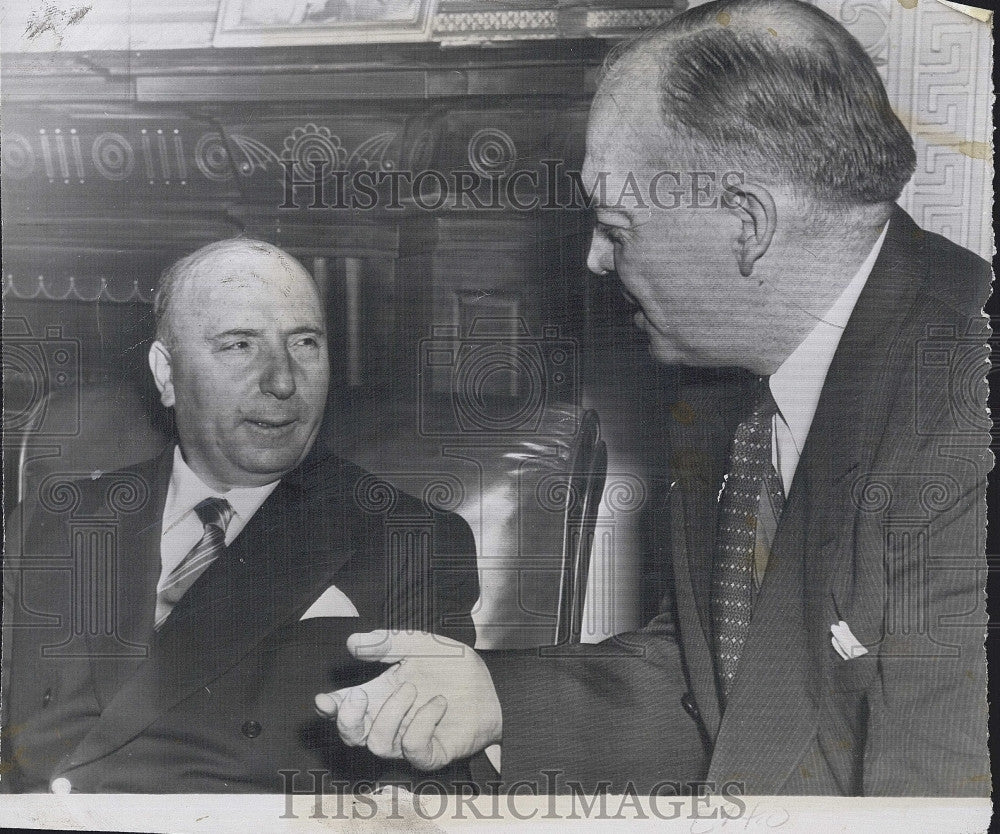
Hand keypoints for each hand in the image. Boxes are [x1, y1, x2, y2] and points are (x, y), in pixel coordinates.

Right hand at [315, 630, 501, 769]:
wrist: (493, 687)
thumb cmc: (455, 668)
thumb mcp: (422, 644)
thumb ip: (388, 641)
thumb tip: (352, 642)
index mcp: (381, 694)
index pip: (345, 707)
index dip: (330, 708)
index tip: (324, 700)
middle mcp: (390, 720)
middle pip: (352, 736)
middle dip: (347, 720)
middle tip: (358, 697)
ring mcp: (409, 740)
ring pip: (378, 744)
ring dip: (391, 714)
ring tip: (413, 689)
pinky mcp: (432, 753)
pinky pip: (413, 749)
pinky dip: (421, 724)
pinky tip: (437, 704)